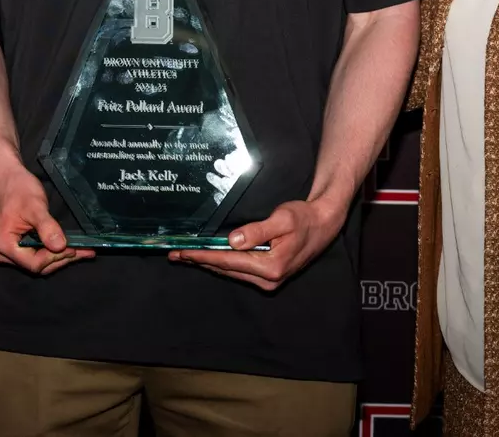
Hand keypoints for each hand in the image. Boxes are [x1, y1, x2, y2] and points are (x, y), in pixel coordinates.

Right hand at [0, 156, 94, 275]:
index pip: (33, 263)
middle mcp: (0, 252)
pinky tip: (66, 247)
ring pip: (35, 262)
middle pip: (35, 265)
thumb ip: (46, 227)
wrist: (5, 175)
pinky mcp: (11, 245)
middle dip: (60, 258)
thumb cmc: (17, 187)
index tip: (75, 249)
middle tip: (85, 251)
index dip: (56, 257)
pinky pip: (32, 253)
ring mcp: (4, 250)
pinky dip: (49, 250)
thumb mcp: (35, 206)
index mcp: (2, 244)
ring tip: (81, 250)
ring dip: (58, 256)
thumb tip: (61, 247)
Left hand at [170, 198, 343, 291]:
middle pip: (226, 270)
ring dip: (208, 263)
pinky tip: (209, 258)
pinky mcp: (269, 277)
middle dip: (199, 261)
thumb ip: (257, 231)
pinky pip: (239, 271)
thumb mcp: (282, 219)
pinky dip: (222, 264)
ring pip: (231, 272)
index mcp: (271, 266)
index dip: (203, 256)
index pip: (228, 261)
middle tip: (174, 254)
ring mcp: (269, 281)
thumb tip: (232, 242)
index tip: (182, 252)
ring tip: (185, 257)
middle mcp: (268, 279)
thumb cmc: (303, 218)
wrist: (323, 225)